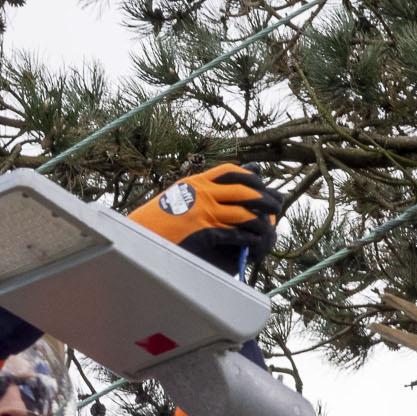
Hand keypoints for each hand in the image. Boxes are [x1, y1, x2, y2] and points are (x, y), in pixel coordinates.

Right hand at [127, 165, 282, 273]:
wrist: (139, 236)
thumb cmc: (155, 221)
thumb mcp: (175, 198)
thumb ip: (195, 191)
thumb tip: (211, 188)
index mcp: (196, 183)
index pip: (230, 172)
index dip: (250, 177)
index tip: (262, 183)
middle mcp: (201, 194)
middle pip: (244, 190)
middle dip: (264, 197)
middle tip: (277, 204)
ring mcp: (203, 212)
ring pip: (243, 212)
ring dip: (262, 220)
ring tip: (272, 225)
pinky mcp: (203, 232)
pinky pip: (234, 233)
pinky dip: (247, 238)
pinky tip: (255, 243)